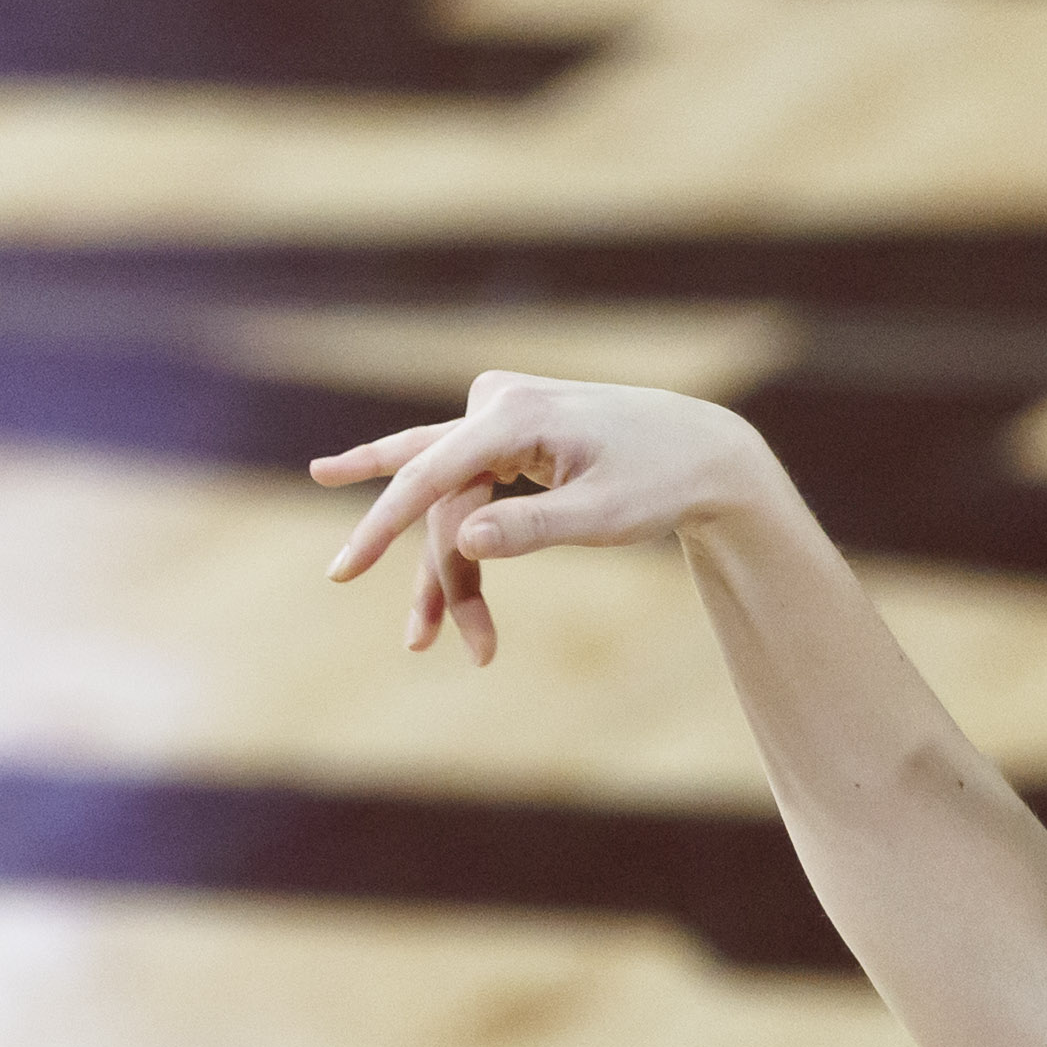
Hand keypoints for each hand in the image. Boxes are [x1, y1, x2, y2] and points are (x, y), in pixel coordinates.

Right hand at [307, 372, 770, 665]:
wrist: (702, 449)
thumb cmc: (659, 482)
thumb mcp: (603, 516)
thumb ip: (531, 528)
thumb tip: (463, 542)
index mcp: (516, 414)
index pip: (430, 474)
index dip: (381, 526)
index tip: (344, 569)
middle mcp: (496, 402)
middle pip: (439, 499)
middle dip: (435, 576)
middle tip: (422, 644)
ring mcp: (497, 412)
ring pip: (445, 500)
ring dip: (441, 568)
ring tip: (425, 639)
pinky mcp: (504, 431)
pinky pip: (458, 485)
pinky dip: (444, 531)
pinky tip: (349, 493)